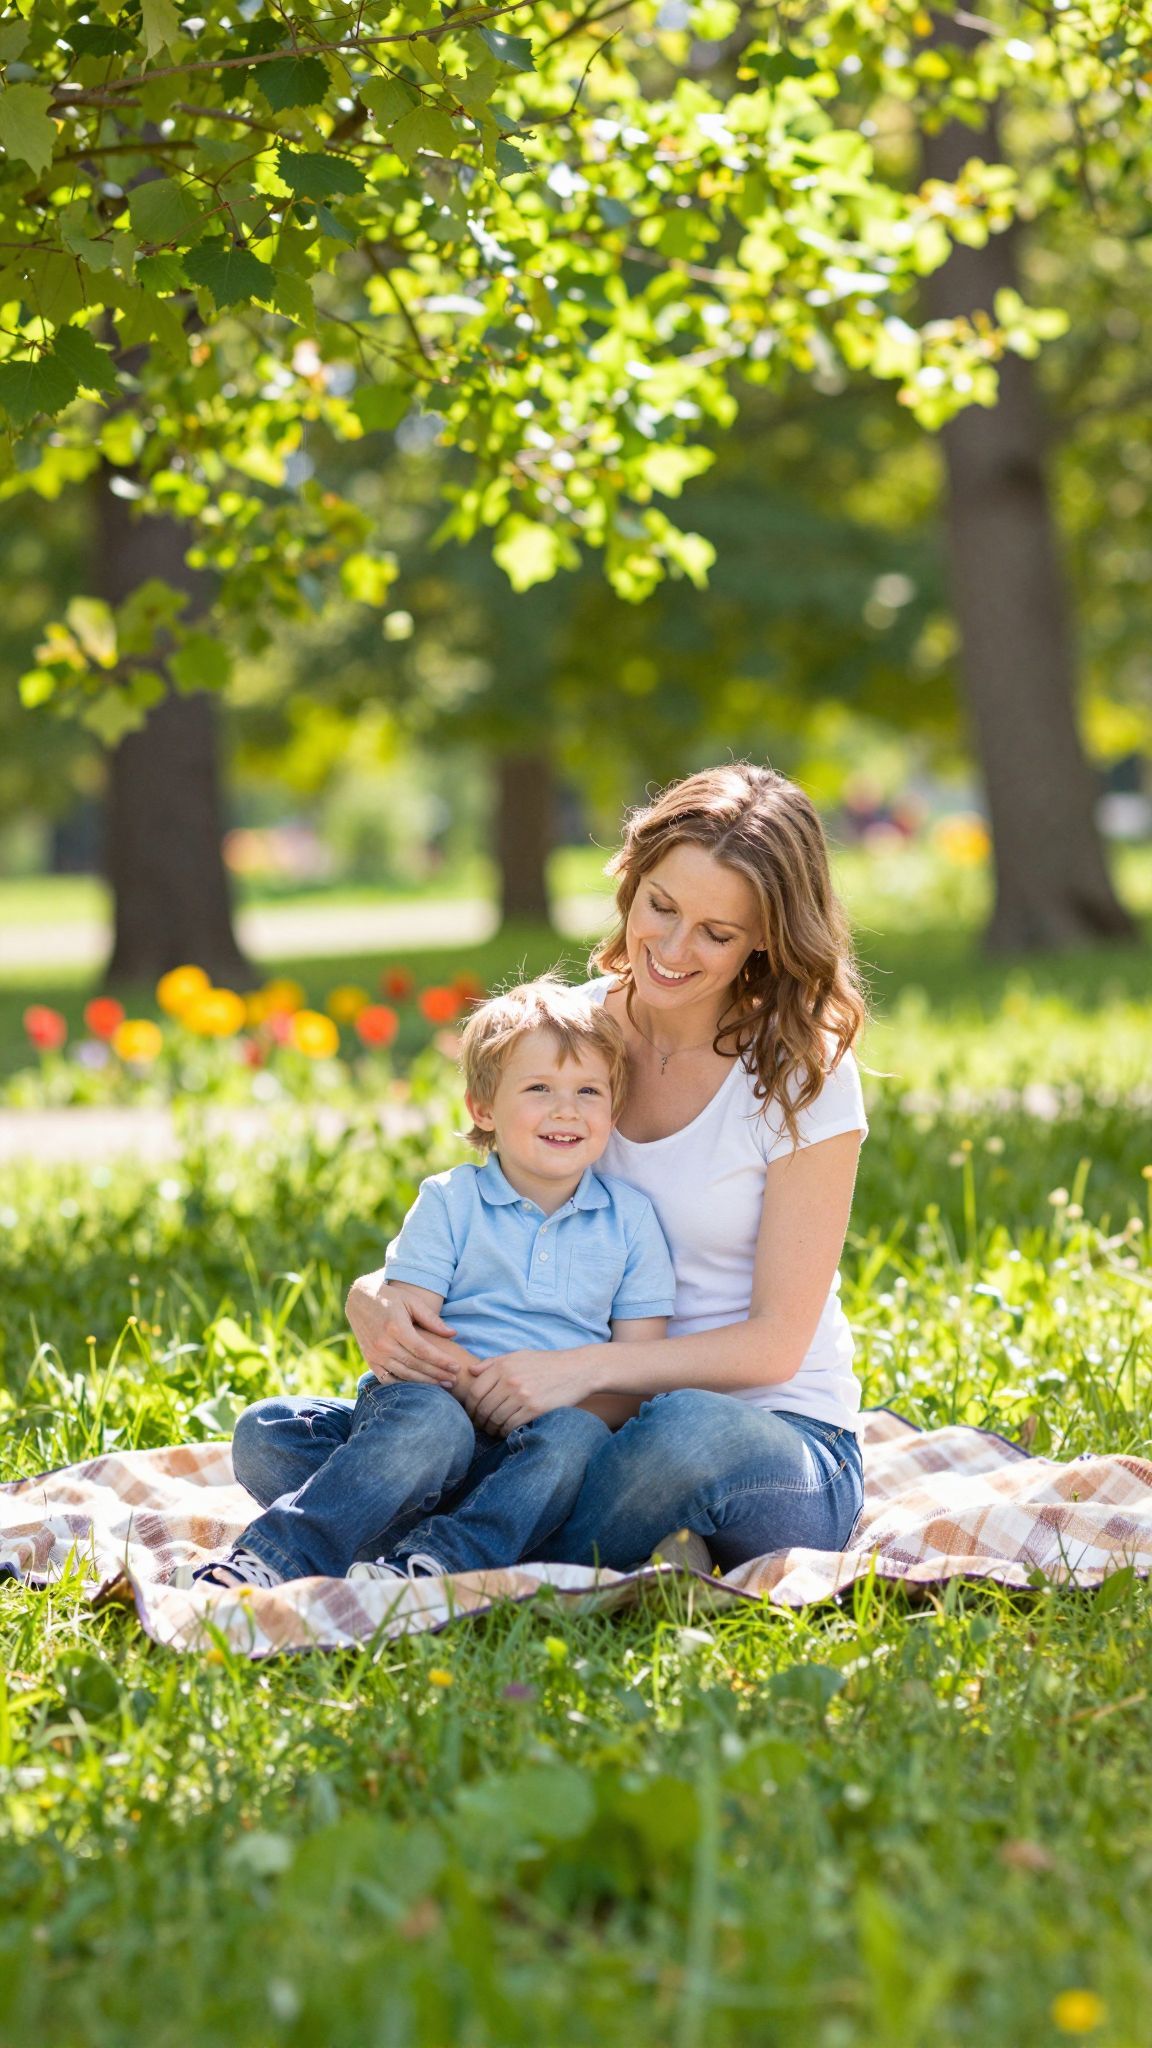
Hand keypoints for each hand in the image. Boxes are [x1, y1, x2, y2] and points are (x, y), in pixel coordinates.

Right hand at [345, 1270, 461, 1387]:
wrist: (360, 1299)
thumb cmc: (391, 1298)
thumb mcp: (412, 1301)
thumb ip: (431, 1319)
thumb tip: (453, 1334)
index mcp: (396, 1328)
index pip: (423, 1351)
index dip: (441, 1361)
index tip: (457, 1366)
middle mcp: (384, 1344)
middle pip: (415, 1365)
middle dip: (437, 1374)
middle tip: (454, 1379)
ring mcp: (375, 1354)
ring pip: (404, 1374)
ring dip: (425, 1382)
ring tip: (442, 1384)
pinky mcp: (370, 1360)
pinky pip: (387, 1379)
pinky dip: (403, 1384)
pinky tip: (418, 1385)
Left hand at [462, 1349, 598, 1434]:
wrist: (577, 1370)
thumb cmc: (546, 1363)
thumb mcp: (519, 1355)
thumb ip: (493, 1362)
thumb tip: (471, 1371)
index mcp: (503, 1366)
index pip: (475, 1392)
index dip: (469, 1407)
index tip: (471, 1414)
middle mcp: (510, 1380)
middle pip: (484, 1408)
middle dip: (479, 1420)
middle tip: (480, 1426)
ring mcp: (523, 1396)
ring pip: (496, 1419)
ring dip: (491, 1429)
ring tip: (492, 1430)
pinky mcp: (535, 1409)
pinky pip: (511, 1426)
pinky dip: (505, 1432)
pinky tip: (506, 1431)